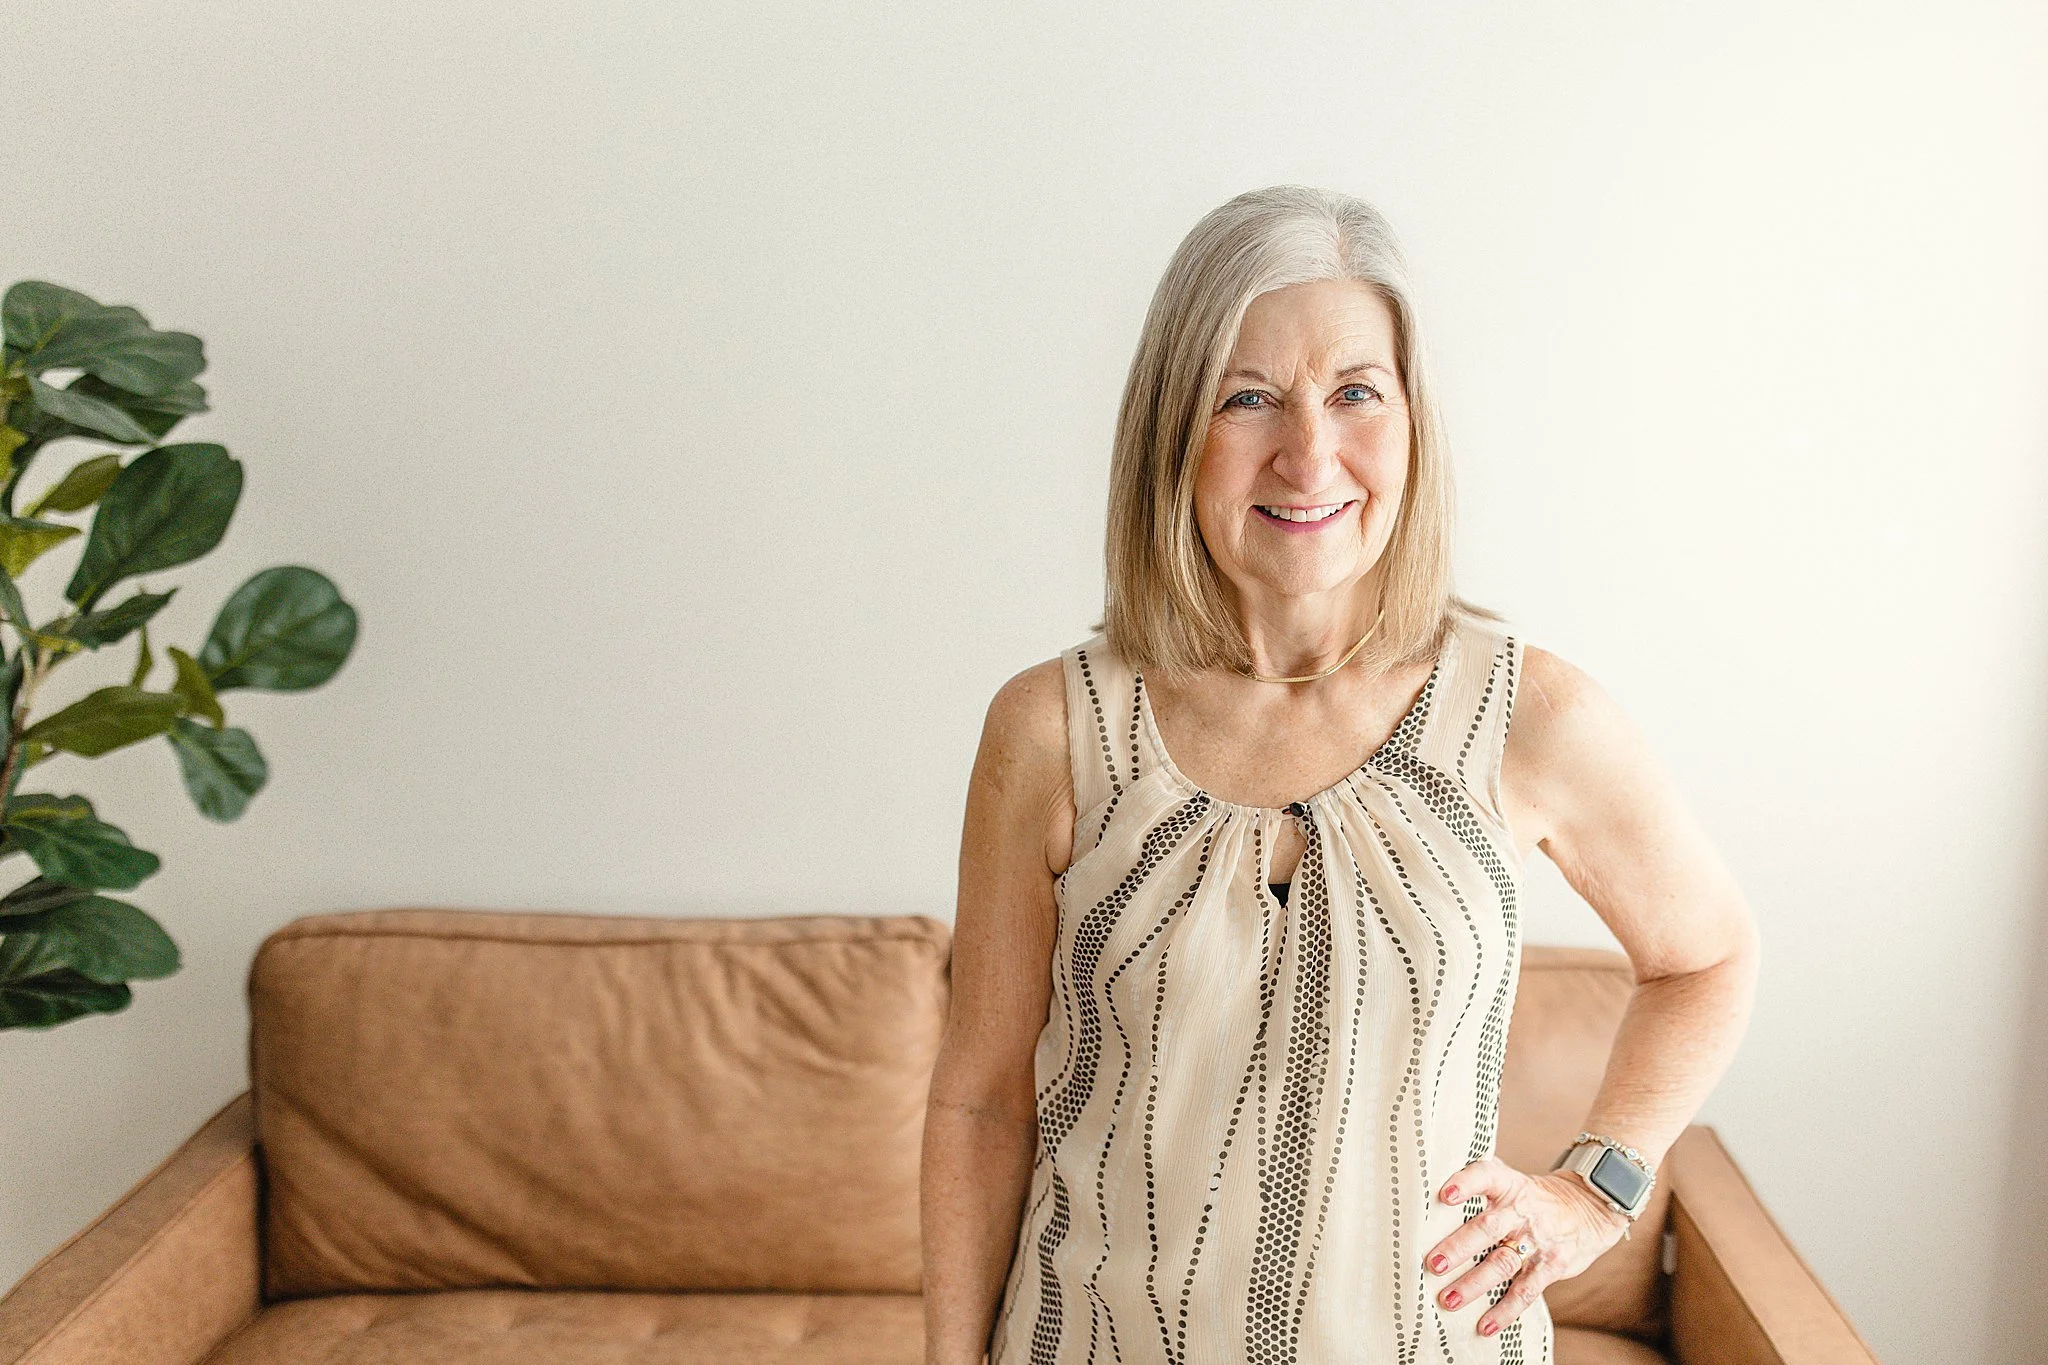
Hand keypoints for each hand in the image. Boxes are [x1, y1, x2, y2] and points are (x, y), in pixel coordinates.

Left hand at [1421, 1154, 1631, 1336]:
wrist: (1589, 1208)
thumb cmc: (1535, 1197)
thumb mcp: (1513, 1179)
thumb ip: (1480, 1180)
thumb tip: (1433, 1180)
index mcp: (1508, 1186)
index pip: (1486, 1176)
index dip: (1465, 1183)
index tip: (1444, 1194)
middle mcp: (1521, 1212)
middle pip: (1488, 1228)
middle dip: (1458, 1247)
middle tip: (1432, 1263)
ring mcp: (1537, 1241)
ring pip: (1502, 1263)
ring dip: (1473, 1284)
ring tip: (1449, 1299)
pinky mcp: (1551, 1266)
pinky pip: (1525, 1291)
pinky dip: (1505, 1311)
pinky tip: (1485, 1325)